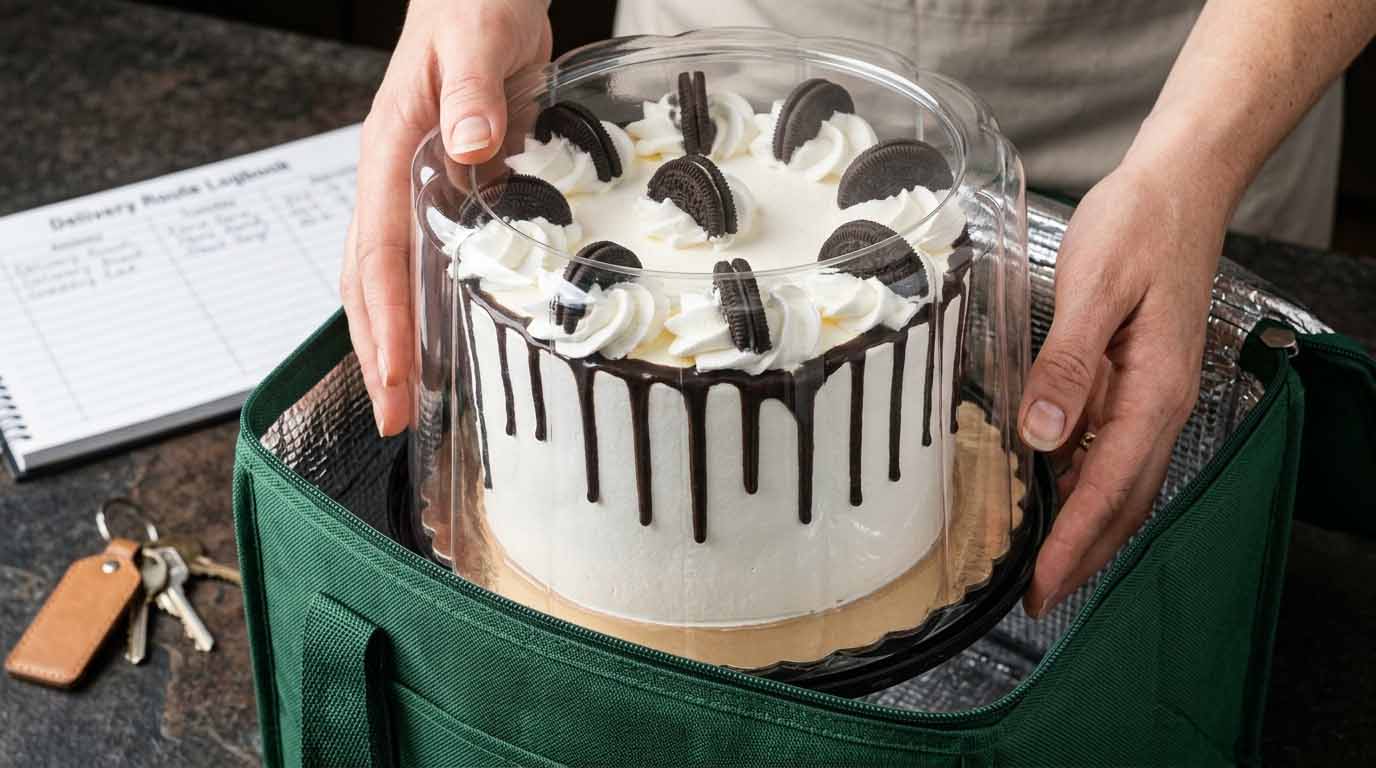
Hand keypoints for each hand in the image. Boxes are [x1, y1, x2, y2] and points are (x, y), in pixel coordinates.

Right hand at [343, 0, 551, 434]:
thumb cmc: (474, 3)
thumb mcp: (477, 38)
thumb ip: (472, 90)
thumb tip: (468, 147)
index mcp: (389, 152)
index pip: (379, 252)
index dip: (387, 319)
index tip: (397, 375)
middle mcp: (393, 180)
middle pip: (370, 281)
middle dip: (378, 352)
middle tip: (393, 418)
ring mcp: (417, 189)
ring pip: (390, 278)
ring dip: (394, 339)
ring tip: (406, 400)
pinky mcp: (447, 190)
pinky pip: (427, 260)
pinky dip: (427, 308)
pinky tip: (445, 343)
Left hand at [1019, 148, 1231, 616]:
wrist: (1178, 185)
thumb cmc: (1138, 228)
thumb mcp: (1094, 290)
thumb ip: (1067, 366)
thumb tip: (1042, 437)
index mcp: (1153, 392)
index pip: (1108, 489)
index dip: (1072, 544)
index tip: (1040, 587)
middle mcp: (1161, 404)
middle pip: (1123, 502)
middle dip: (1083, 556)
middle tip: (1038, 598)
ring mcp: (1155, 394)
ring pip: (1124, 482)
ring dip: (1089, 528)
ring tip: (1048, 565)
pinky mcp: (1142, 379)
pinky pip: (1118, 449)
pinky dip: (1092, 485)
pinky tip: (1060, 492)